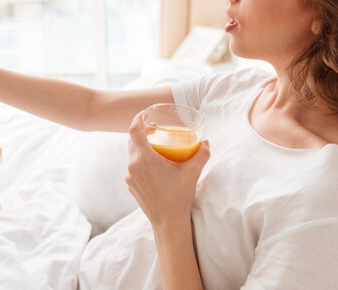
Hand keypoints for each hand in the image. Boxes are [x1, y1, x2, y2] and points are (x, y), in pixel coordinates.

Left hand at [126, 111, 209, 226]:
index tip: (144, 114)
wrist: (168, 222)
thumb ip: (201, 154)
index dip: (137, 119)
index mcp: (145, 158)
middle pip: (132, 141)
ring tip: (154, 146)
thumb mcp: (193, 172)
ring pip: (131, 154)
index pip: (134, 131)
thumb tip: (207, 142)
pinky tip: (152, 165)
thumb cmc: (179, 196)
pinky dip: (140, 161)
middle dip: (141, 132)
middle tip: (153, 129)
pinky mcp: (130, 185)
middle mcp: (133, 165)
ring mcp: (129, 176)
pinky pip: (132, 167)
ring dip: (140, 147)